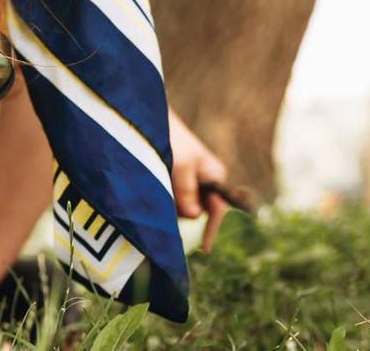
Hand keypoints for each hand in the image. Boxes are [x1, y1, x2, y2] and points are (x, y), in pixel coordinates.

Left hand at [168, 107, 228, 251]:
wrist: (152, 120)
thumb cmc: (171, 139)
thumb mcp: (180, 165)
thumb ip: (187, 192)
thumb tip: (195, 216)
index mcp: (215, 176)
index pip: (217, 211)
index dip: (210, 230)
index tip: (204, 249)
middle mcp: (206, 181)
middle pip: (197, 211)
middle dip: (182, 212)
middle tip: (164, 195)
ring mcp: (190, 181)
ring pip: (183, 206)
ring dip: (169, 204)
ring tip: (158, 183)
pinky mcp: (175, 180)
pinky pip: (172, 198)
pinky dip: (163, 197)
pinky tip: (155, 184)